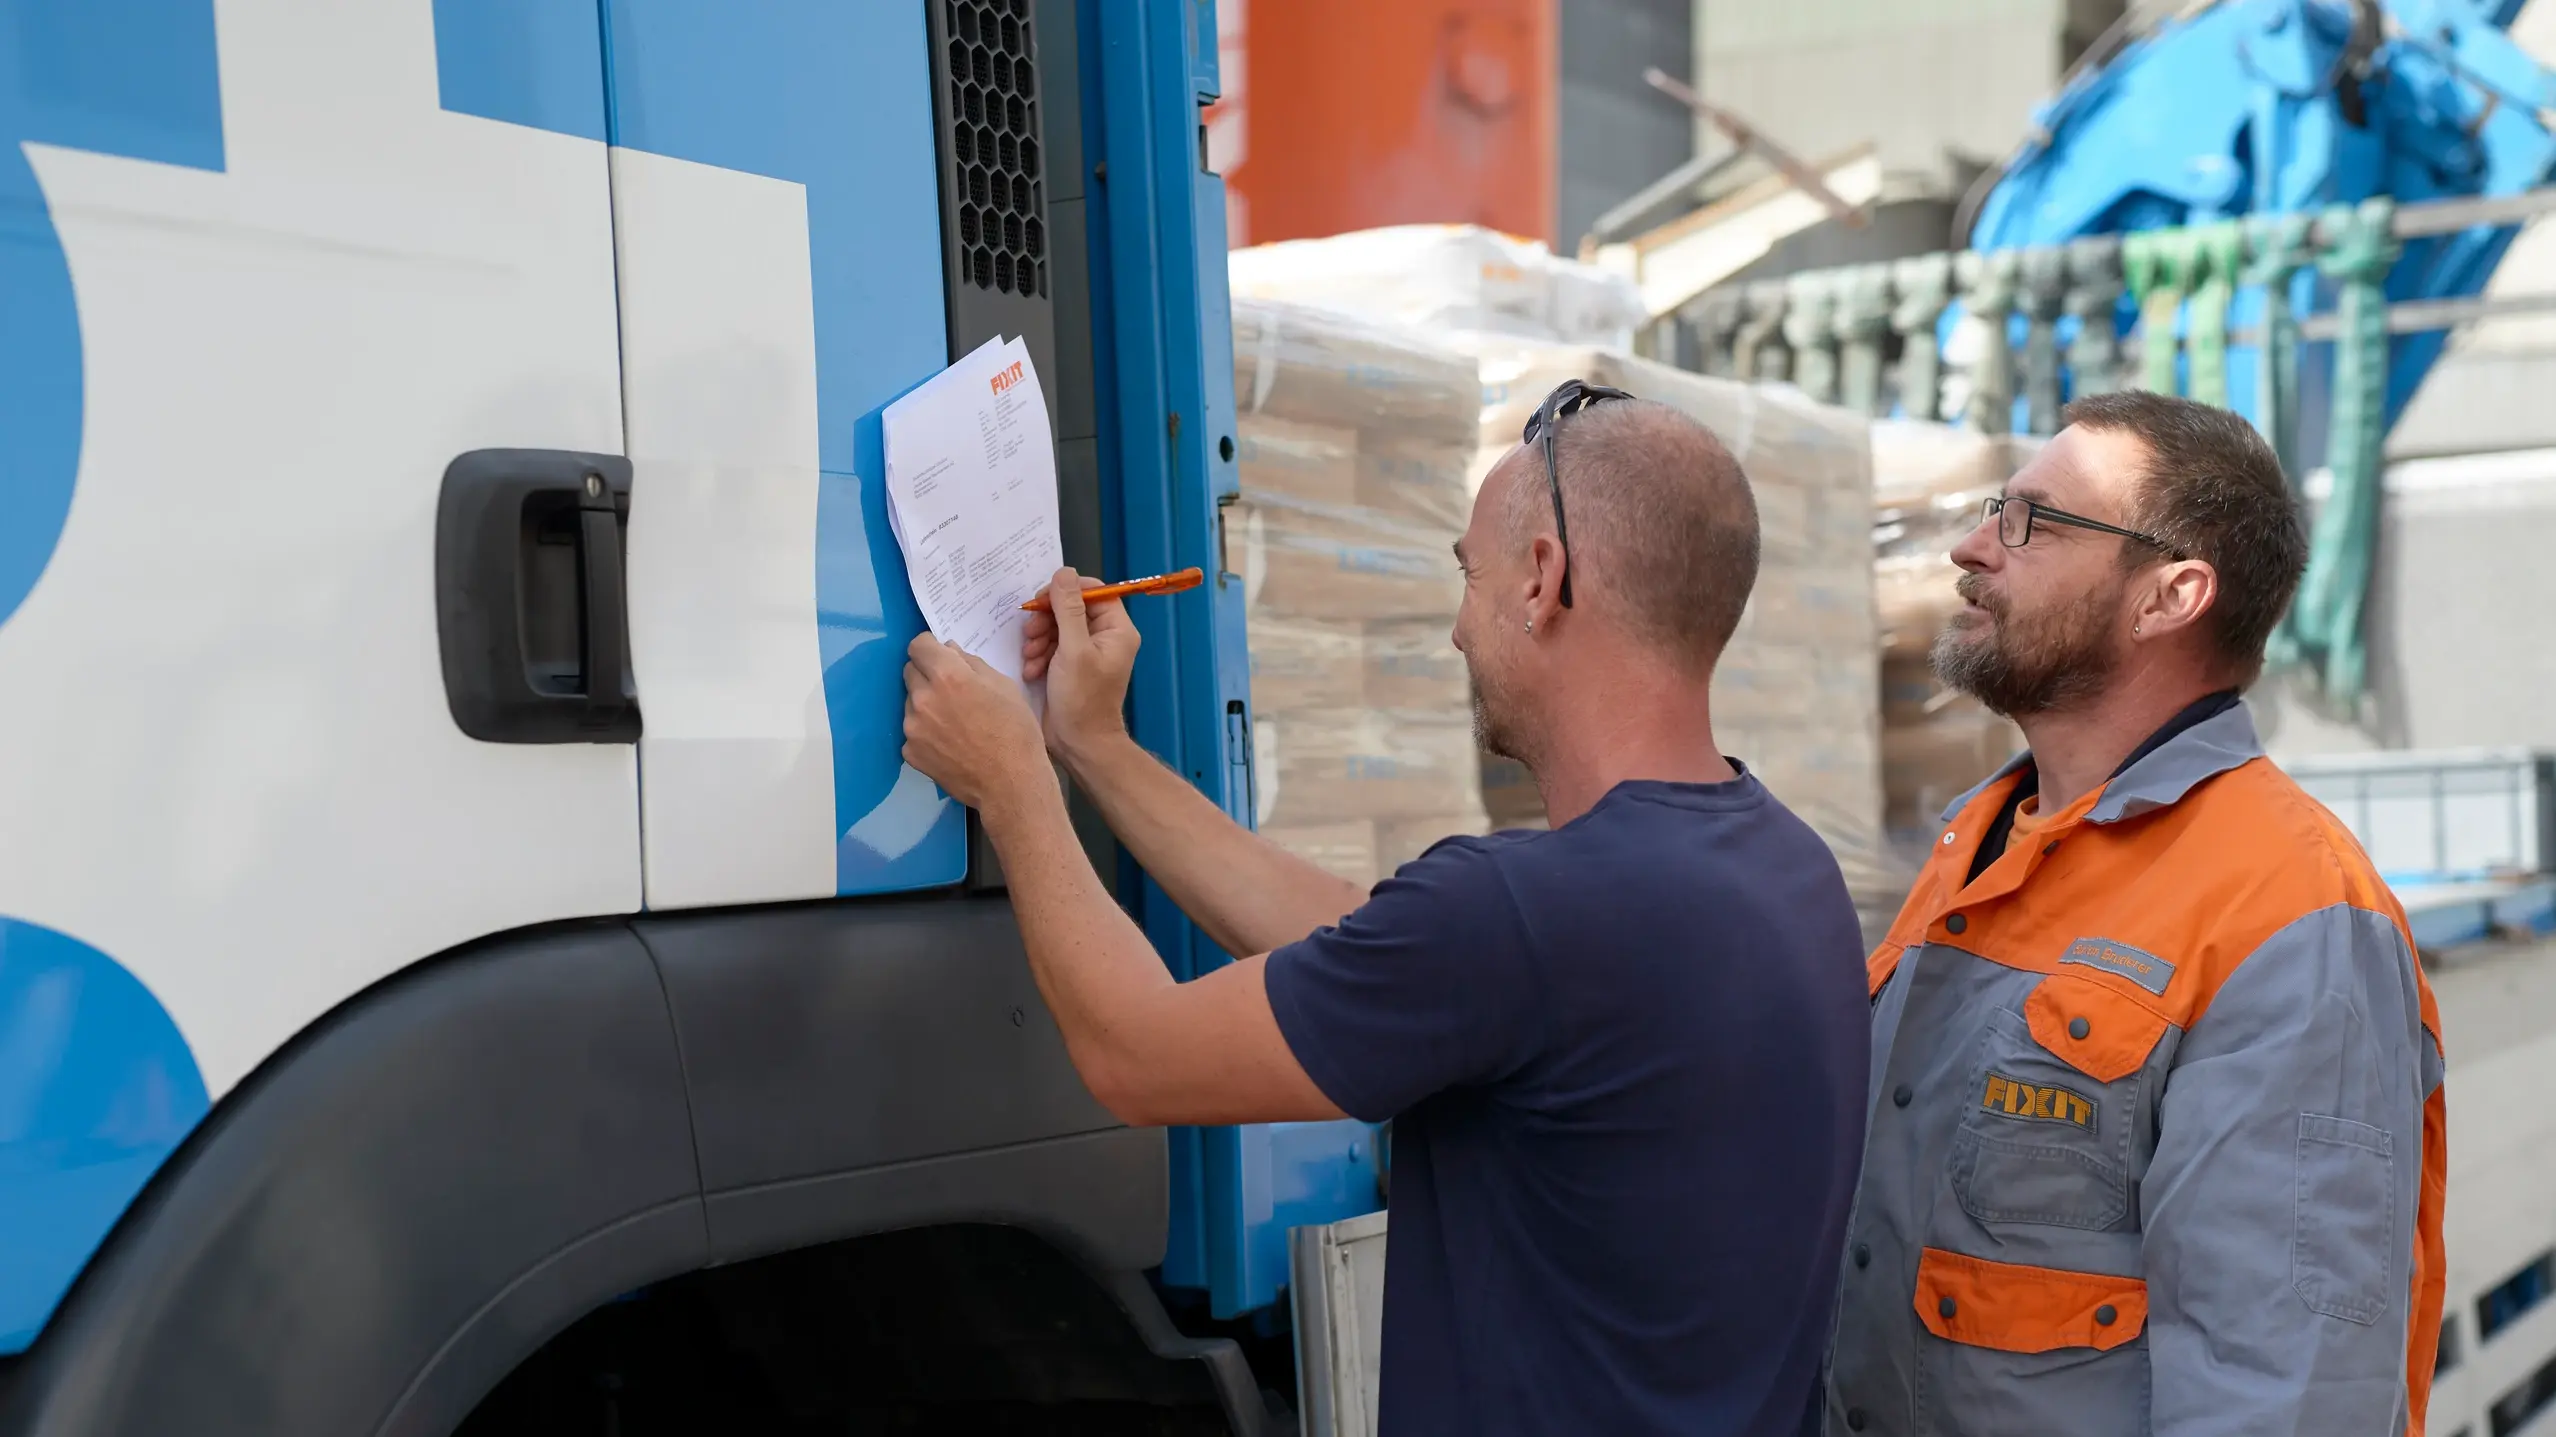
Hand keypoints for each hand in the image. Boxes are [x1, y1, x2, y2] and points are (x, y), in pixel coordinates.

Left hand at [902, 633, 1052, 812]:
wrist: (1010, 783)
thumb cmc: (1015, 731)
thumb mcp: (1003, 686)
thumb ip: (971, 663)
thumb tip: (949, 651)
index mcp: (947, 675)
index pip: (917, 645)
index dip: (929, 647)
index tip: (939, 655)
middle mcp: (923, 697)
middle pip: (910, 671)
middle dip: (927, 673)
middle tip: (950, 690)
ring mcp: (912, 727)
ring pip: (911, 702)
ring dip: (925, 703)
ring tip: (953, 722)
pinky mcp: (910, 752)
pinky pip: (913, 731)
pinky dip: (925, 732)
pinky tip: (948, 744)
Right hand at [1021, 567, 1140, 762]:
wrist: (1078, 744)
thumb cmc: (1082, 699)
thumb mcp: (1073, 649)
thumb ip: (1067, 609)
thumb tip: (1064, 572)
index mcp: (1116, 630)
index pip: (1094, 591)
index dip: (1066, 591)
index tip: (1043, 600)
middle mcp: (1104, 637)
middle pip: (1070, 607)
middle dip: (1046, 619)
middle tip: (1031, 634)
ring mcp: (1085, 652)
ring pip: (1056, 627)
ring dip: (1038, 639)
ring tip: (1031, 658)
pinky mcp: (1068, 665)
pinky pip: (1050, 647)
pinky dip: (1038, 656)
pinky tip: (1032, 671)